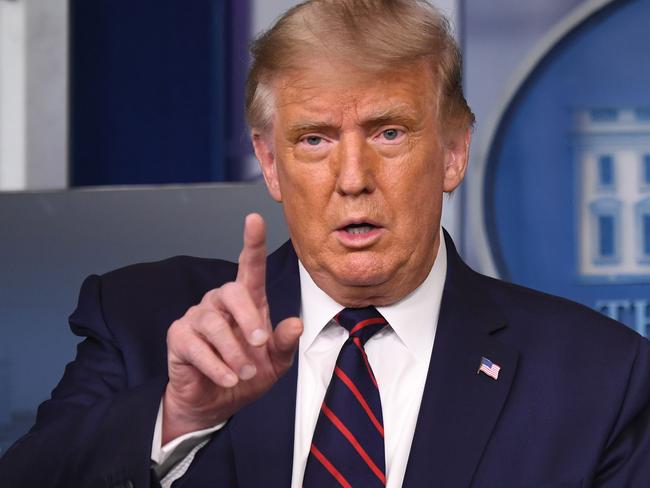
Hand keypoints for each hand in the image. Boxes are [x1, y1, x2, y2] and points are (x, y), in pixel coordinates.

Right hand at [162, 213, 302, 442]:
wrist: (215, 403)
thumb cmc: (246, 376)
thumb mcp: (274, 363)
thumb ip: (284, 343)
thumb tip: (296, 324)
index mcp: (247, 302)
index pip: (250, 266)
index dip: (252, 242)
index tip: (255, 219)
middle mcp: (220, 303)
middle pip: (232, 291)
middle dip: (248, 317)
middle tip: (260, 343)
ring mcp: (197, 318)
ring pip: (214, 324)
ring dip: (234, 352)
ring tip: (245, 372)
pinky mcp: (178, 337)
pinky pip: (196, 346)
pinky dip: (216, 365)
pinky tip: (228, 378)